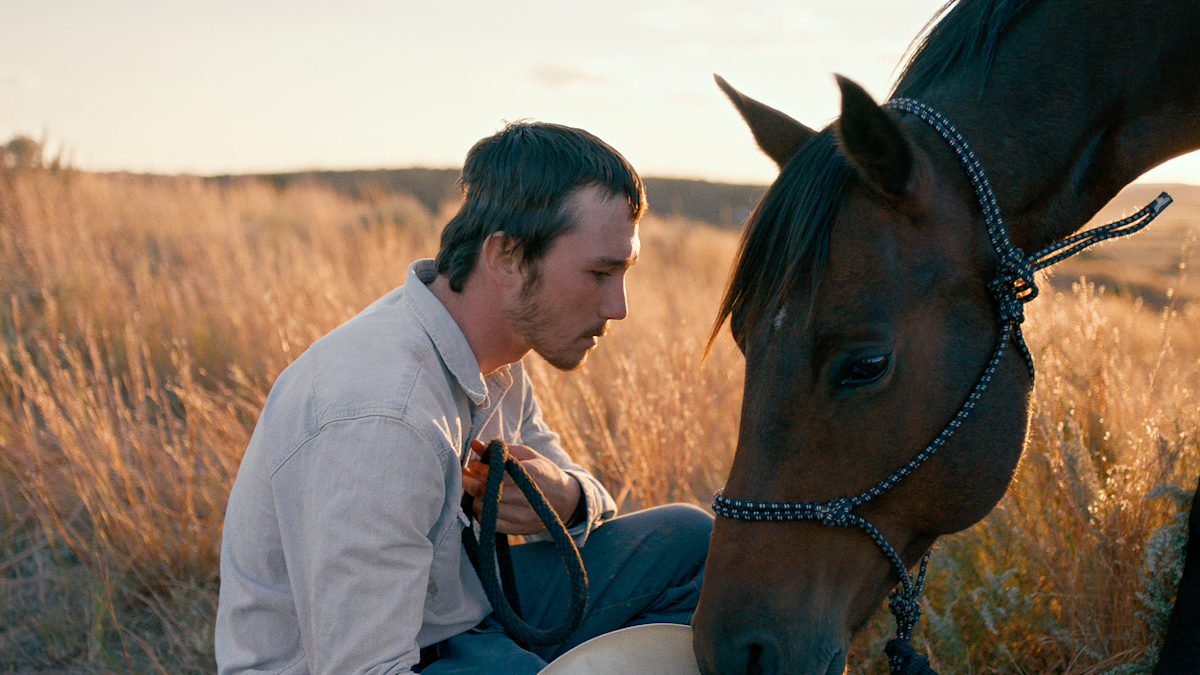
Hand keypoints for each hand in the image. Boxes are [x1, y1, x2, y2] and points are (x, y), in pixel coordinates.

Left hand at [461, 439, 581, 535]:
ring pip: (486, 509)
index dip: (480, 469)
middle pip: (488, 492)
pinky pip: (491, 524)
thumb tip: (475, 444)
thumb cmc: (543, 472)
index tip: (474, 464)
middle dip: (471, 483)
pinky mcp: (520, 529)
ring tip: (476, 488)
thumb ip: (501, 449)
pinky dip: (482, 513)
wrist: (565, 500)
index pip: (497, 473)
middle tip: (466, 475)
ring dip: (475, 498)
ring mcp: (524, 516)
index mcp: (532, 474)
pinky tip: (484, 503)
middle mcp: (528, 498)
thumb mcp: (527, 455)